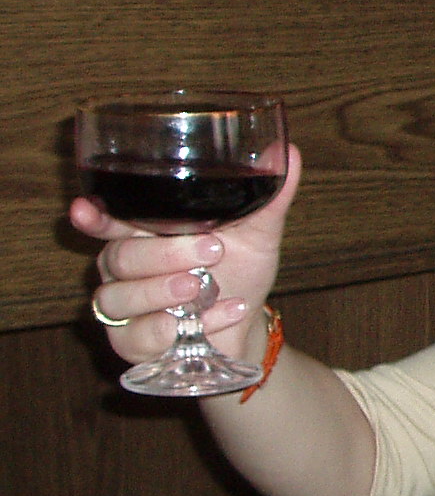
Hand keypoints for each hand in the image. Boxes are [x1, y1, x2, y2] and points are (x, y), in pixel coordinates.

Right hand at [72, 145, 302, 363]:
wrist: (247, 327)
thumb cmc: (239, 271)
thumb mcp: (258, 234)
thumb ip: (268, 197)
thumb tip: (287, 153)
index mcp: (144, 233)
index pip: (108, 219)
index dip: (94, 216)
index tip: (85, 211)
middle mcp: (124, 268)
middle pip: (119, 256)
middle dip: (163, 253)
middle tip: (211, 250)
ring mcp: (124, 307)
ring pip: (117, 297)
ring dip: (161, 290)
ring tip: (202, 287)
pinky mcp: (131, 343)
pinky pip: (140, 336)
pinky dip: (182, 327)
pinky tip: (223, 313)